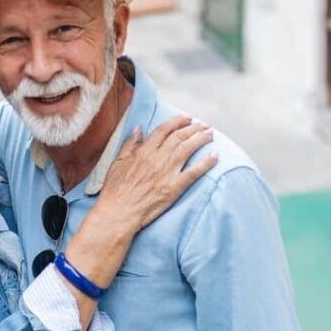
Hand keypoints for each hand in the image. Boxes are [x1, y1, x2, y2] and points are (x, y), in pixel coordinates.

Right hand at [98, 115, 216, 230]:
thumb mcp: (118, 162)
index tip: (186, 118)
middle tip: (204, 125)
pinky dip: (206, 163)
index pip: (164, 130)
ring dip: (201, 139)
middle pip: (179, 137)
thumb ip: (130, 145)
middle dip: (194, 128)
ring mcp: (168, 172)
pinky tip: (215, 156)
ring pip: (188, 149)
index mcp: (144, 151)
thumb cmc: (115, 190)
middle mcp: (158, 158)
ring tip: (210, 134)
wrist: (119, 211)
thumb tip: (139, 130)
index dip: (177, 121)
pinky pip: (194, 172)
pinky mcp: (175, 187)